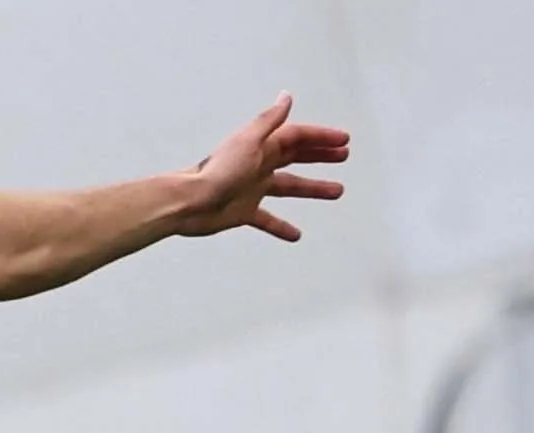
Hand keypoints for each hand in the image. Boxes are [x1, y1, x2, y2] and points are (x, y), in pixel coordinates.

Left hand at [180, 93, 349, 241]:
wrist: (189, 203)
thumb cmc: (217, 172)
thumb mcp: (248, 141)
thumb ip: (268, 121)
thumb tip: (286, 96)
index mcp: (261, 146)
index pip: (297, 137)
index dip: (320, 136)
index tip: (344, 140)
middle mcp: (258, 165)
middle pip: (295, 157)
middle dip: (320, 155)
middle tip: (343, 156)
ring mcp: (252, 189)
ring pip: (289, 186)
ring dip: (312, 188)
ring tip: (337, 192)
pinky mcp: (244, 212)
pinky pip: (267, 219)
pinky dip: (281, 226)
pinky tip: (296, 235)